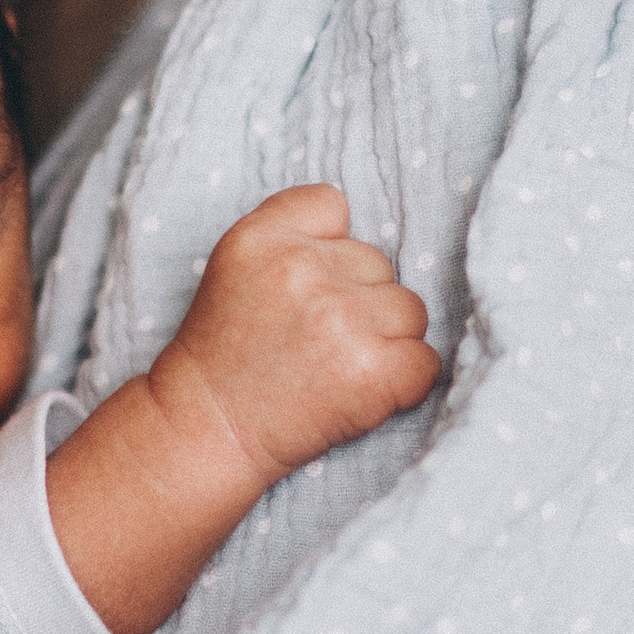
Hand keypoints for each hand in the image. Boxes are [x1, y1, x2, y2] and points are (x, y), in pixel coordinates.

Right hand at [152, 183, 439, 487]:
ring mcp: (340, 319)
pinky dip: (405, 383)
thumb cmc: (227, 355)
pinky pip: (425, 361)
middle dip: (359, 302)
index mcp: (262, 237)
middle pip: (379, 264)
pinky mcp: (371, 370)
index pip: (331, 204)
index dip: (329, 248)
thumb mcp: (235, 268)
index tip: (307, 287)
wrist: (208, 430)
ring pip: (410, 310)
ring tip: (337, 368)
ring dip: (386, 341)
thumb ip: (292, 236)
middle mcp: (301, 269)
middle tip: (316, 342)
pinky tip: (363, 393)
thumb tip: (363, 240)